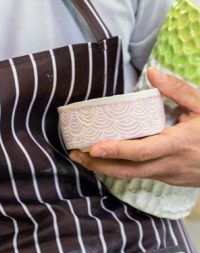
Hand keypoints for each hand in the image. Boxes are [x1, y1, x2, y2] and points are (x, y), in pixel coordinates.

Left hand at [69, 68, 199, 186]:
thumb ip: (177, 90)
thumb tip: (151, 72)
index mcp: (177, 144)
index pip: (139, 151)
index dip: (114, 150)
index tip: (92, 146)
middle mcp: (170, 164)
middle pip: (126, 170)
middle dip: (98, 164)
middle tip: (76, 154)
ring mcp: (170, 175)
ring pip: (132, 176)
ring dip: (107, 168)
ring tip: (85, 157)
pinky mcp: (171, 180)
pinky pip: (142, 175)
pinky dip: (123, 169)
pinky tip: (109, 160)